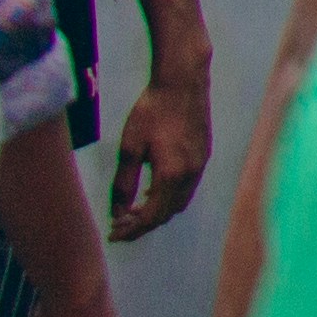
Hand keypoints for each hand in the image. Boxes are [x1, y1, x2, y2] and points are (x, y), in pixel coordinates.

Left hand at [112, 62, 214, 238]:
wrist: (183, 82)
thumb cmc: (152, 112)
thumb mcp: (130, 148)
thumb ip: (123, 183)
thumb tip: (117, 211)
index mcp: (171, 176)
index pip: (150, 217)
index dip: (131, 230)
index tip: (112, 234)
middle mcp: (190, 176)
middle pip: (167, 214)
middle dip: (143, 224)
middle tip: (119, 224)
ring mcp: (200, 166)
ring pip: (179, 203)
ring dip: (158, 212)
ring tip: (134, 210)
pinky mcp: (204, 155)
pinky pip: (187, 189)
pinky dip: (169, 198)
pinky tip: (154, 189)